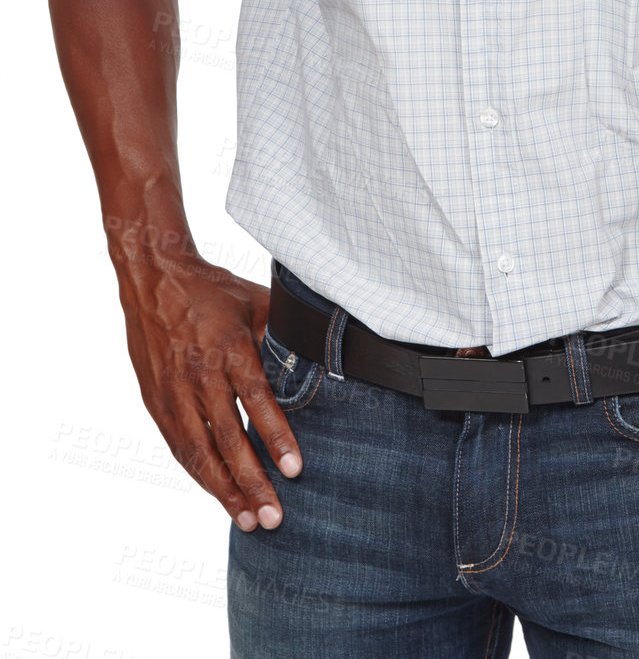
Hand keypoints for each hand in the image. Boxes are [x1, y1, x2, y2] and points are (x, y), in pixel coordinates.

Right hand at [116, 254, 302, 530]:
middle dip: (252, 482)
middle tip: (275, 517)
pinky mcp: (157, 402)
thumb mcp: (256, 302)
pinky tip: (219, 495)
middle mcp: (200, 375)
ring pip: (200, 452)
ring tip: (249, 520)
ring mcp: (174, 392)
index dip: (276, 436)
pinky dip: (200, 475)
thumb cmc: (214, 291)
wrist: (154, 280)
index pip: (256, 399)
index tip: (294, 470)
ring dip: (224, 490)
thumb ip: (282, 335)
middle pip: (228, 438)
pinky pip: (180, 447)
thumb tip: (321, 359)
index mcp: (229, 348)